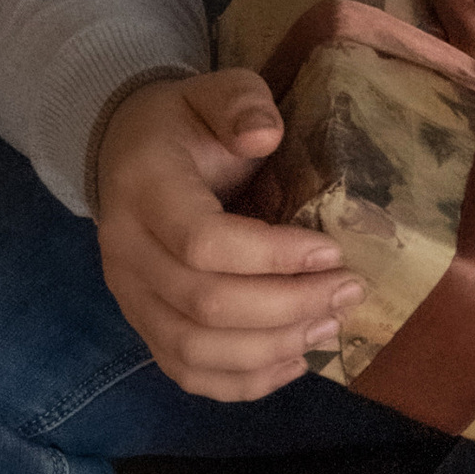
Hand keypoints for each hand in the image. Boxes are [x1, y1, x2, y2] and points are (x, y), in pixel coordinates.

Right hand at [94, 70, 362, 400]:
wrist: (129, 155)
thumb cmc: (185, 128)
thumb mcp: (211, 93)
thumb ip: (239, 102)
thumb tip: (265, 133)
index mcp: (144, 190)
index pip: (204, 243)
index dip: (275, 256)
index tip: (332, 251)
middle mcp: (126, 253)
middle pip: (206, 306)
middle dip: (289, 306)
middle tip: (348, 291)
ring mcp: (131, 299)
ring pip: (197, 351)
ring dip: (273, 348)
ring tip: (330, 325)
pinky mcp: (146, 329)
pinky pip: (190, 375)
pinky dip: (247, 380)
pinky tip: (296, 359)